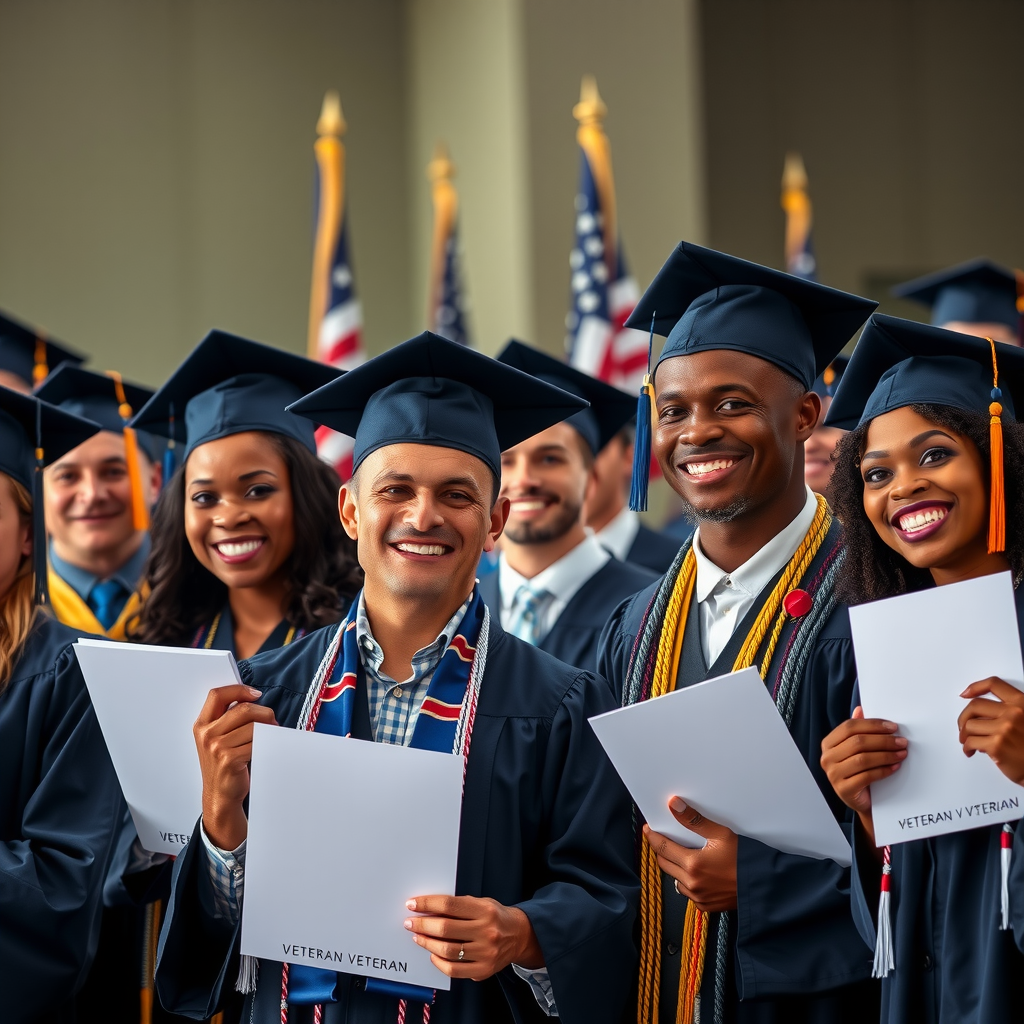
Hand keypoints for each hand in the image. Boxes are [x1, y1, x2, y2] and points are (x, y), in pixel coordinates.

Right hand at [194, 684, 277, 849]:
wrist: (220, 795)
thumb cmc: (223, 764)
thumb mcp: (216, 738)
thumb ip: (227, 718)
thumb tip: (252, 698)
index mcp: (201, 724)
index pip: (217, 694)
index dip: (238, 689)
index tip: (255, 694)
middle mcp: (206, 734)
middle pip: (242, 709)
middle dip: (263, 712)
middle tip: (272, 720)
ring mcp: (216, 747)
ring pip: (253, 726)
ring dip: (268, 729)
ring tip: (271, 735)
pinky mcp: (229, 759)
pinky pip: (256, 742)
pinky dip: (266, 743)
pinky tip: (266, 747)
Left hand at [404, 895, 543, 979]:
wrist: (519, 936)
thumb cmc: (496, 916)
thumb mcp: (482, 902)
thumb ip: (459, 906)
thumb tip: (429, 908)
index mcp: (485, 910)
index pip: (449, 905)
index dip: (427, 903)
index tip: (412, 904)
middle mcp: (487, 932)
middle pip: (445, 928)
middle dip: (422, 925)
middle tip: (410, 922)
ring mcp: (486, 953)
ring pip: (447, 951)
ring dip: (427, 943)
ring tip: (418, 937)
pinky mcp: (483, 970)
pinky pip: (454, 970)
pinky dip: (438, 962)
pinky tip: (432, 954)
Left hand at [643, 798, 736, 912]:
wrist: (764, 885)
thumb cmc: (745, 859)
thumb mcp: (721, 834)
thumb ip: (694, 820)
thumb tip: (674, 805)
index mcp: (693, 865)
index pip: (662, 848)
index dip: (653, 837)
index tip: (648, 829)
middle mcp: (692, 884)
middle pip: (664, 864)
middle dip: (662, 850)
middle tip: (664, 839)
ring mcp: (698, 897)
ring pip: (675, 880)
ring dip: (674, 867)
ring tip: (682, 855)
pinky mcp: (705, 906)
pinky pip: (687, 892)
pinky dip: (687, 882)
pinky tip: (696, 873)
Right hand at [820, 706, 905, 843]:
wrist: (861, 801)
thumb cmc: (859, 771)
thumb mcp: (856, 750)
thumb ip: (857, 731)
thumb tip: (860, 709)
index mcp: (828, 743)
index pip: (849, 727)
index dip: (872, 725)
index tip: (893, 727)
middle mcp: (827, 758)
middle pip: (857, 742)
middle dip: (883, 740)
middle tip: (902, 741)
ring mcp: (833, 774)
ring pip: (863, 759)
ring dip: (886, 755)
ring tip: (902, 753)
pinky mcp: (844, 789)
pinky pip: (867, 776)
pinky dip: (884, 770)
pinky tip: (895, 767)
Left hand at [958, 677, 1023, 785]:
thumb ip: (1009, 713)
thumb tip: (982, 715)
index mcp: (1022, 704)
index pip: (994, 685)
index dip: (976, 687)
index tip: (965, 693)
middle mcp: (1013, 713)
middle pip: (975, 706)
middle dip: (964, 717)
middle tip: (963, 725)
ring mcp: (1004, 729)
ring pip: (970, 725)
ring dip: (965, 735)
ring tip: (968, 741)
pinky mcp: (997, 746)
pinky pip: (971, 742)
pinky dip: (967, 747)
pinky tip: (970, 751)